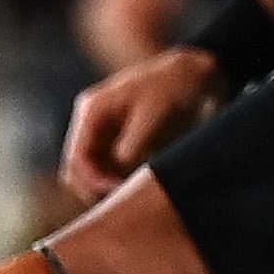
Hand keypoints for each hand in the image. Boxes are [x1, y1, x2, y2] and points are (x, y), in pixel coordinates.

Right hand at [59, 47, 226, 199]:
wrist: (197, 74)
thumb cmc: (174, 88)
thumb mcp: (152, 118)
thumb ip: (128, 151)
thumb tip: (111, 183)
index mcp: (93, 110)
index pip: (76, 158)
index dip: (92, 181)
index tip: (117, 193)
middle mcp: (92, 122)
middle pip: (77, 169)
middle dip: (95, 188)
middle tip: (125, 199)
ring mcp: (105, 133)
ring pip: (92, 174)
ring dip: (106, 188)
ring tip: (134, 195)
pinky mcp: (120, 143)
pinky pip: (109, 171)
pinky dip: (118, 183)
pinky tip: (138, 187)